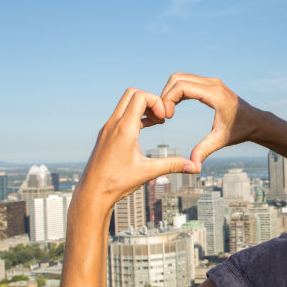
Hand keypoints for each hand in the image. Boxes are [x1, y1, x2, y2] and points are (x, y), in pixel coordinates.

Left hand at [75, 88, 195, 211]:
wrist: (92, 193)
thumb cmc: (116, 183)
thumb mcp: (148, 172)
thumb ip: (172, 165)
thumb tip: (194, 167)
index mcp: (124, 129)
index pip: (140, 96)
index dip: (157, 102)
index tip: (165, 119)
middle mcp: (113, 124)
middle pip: (132, 93)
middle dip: (151, 100)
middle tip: (162, 117)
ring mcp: (108, 128)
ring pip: (126, 103)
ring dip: (143, 107)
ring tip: (158, 122)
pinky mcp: (106, 134)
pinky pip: (121, 114)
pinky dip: (135, 115)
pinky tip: (147, 127)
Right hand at [160, 73, 263, 171]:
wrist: (256, 122)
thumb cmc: (240, 130)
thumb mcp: (221, 140)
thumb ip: (205, 150)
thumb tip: (193, 167)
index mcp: (215, 94)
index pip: (182, 86)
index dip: (169, 99)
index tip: (167, 117)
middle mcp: (212, 83)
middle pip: (177, 78)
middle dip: (166, 94)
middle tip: (163, 115)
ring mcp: (211, 82)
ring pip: (180, 77)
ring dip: (170, 92)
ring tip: (167, 112)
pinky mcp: (210, 84)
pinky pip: (187, 81)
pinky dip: (177, 91)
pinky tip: (174, 107)